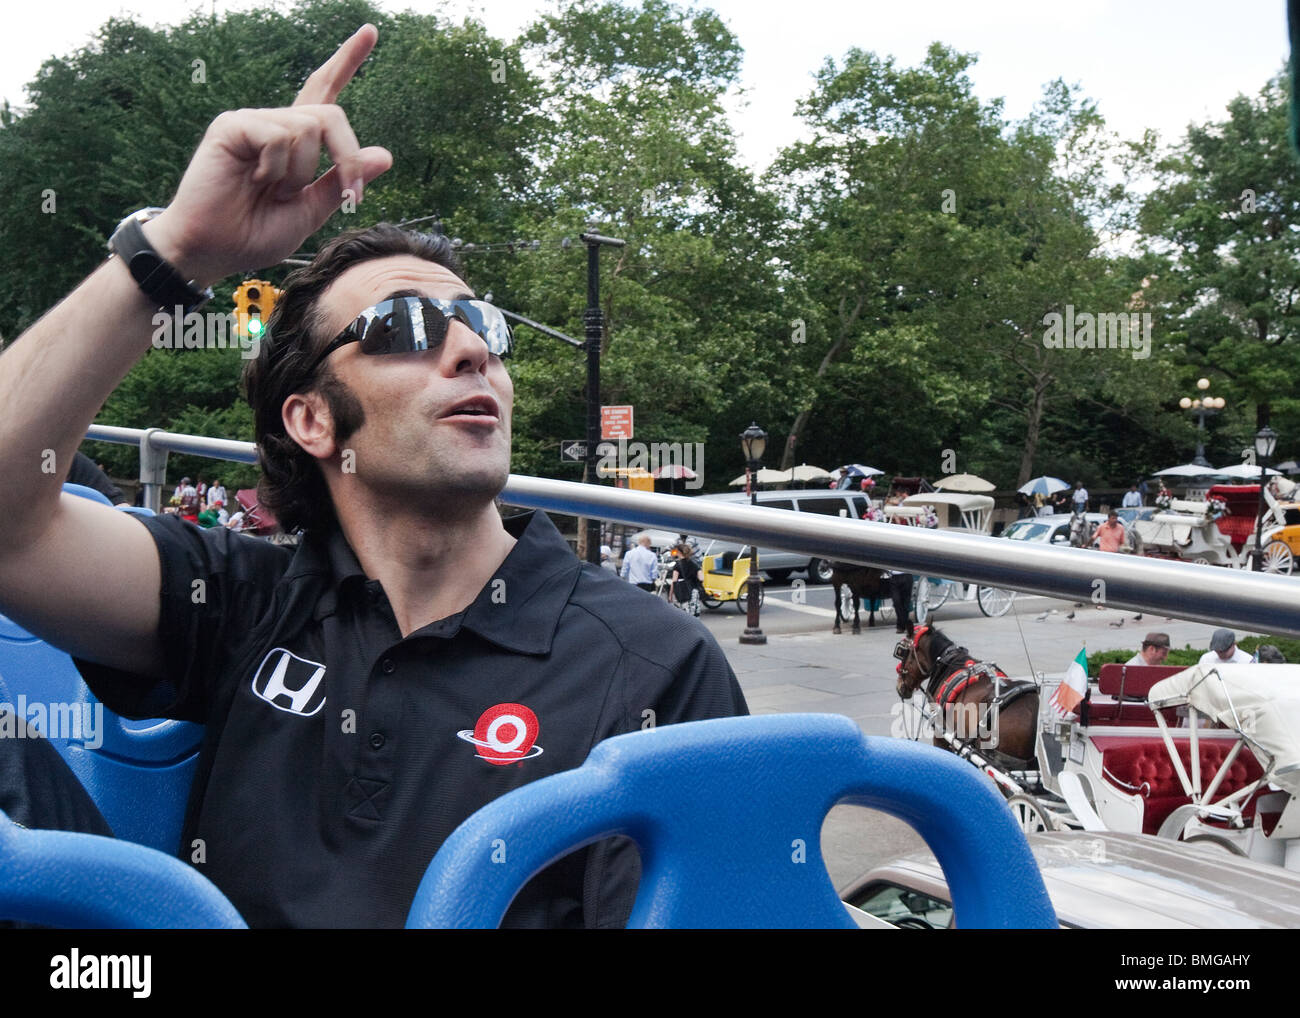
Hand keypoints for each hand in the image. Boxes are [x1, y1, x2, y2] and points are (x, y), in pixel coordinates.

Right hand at [145, 25, 391, 285]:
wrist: (213, 249)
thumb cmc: (254, 233)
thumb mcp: (311, 212)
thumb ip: (342, 182)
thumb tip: (385, 155)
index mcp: (296, 143)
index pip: (325, 92)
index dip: (347, 61)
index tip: (369, 31)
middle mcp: (277, 125)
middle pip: (332, 115)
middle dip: (349, 158)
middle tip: (349, 196)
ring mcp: (255, 122)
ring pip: (308, 129)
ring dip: (300, 173)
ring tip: (270, 190)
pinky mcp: (234, 124)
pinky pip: (278, 135)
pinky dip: (275, 167)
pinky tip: (253, 180)